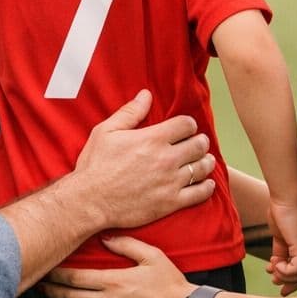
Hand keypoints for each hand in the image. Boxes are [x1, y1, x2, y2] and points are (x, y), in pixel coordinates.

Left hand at [41, 236, 191, 297]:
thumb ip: (126, 244)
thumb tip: (104, 237)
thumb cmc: (169, 282)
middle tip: (40, 285)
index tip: (46, 270)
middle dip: (52, 291)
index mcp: (114, 281)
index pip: (75, 278)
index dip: (56, 275)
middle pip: (70, 297)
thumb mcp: (152, 255)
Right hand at [74, 90, 215, 229]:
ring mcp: (170, 182)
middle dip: (200, 141)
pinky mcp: (170, 203)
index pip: (186, 125)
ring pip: (202, 168)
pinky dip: (206, 187)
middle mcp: (166, 159)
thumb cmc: (95, 165)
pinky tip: (206, 183)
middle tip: (198, 143)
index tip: (186, 128)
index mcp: (152, 139)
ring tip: (205, 160)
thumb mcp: (106, 132)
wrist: (90, 201)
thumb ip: (130, 112)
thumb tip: (146, 95)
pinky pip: (199, 194)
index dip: (188, 124)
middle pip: (199, 145)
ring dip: (206, 161)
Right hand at [265, 198, 296, 295]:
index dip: (290, 280)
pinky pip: (295, 270)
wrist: (285, 198)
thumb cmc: (282, 212)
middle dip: (288, 284)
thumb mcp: (280, 236)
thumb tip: (274, 264)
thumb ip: (280, 250)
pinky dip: (283, 271)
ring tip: (272, 267)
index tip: (276, 282)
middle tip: (276, 286)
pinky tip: (274, 263)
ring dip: (282, 275)